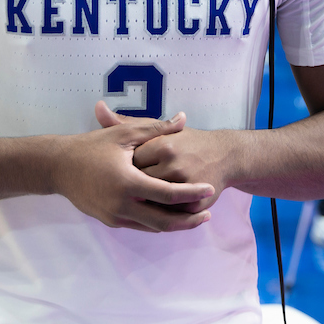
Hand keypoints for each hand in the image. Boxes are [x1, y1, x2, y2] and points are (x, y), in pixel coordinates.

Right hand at [50, 102, 213, 232]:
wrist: (57, 167)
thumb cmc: (91, 147)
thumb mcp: (124, 134)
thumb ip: (156, 129)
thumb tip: (183, 119)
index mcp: (127, 182)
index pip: (167, 193)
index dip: (191, 192)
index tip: (209, 188)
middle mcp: (121, 204)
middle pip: (162, 221)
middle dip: (187, 220)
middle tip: (208, 215)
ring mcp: (114, 216)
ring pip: (151, 227)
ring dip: (174, 225)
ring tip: (195, 218)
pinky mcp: (109, 220)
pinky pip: (139, 225)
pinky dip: (156, 223)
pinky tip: (170, 216)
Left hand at [116, 111, 235, 216]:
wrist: (225, 154)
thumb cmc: (188, 142)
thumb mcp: (159, 131)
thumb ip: (126, 123)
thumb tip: (97, 109)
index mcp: (162, 146)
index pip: (130, 164)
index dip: (123, 170)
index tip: (121, 171)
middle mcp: (173, 165)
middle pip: (139, 185)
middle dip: (132, 190)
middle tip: (126, 190)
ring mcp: (185, 185)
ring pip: (152, 203)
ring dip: (144, 205)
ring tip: (138, 202)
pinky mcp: (195, 201)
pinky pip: (169, 214)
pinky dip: (160, 214)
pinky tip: (154, 211)